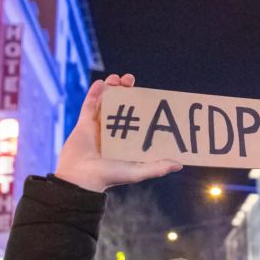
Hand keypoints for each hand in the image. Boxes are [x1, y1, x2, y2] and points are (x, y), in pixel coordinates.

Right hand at [55, 73, 182, 191]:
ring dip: (111, 88)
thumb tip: (180, 164)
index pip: (139, 118)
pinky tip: (100, 83)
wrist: (80, 179)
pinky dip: (94, 93)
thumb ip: (157, 167)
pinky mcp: (83, 124)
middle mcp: (114, 132)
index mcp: (127, 140)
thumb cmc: (109, 177)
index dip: (144, 105)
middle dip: (126, 90)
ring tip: (116, 79)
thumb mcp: (137, 172)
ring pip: (106, 102)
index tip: (151, 94)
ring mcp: (98, 127)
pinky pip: (89, 105)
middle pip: (122, 106)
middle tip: (130, 80)